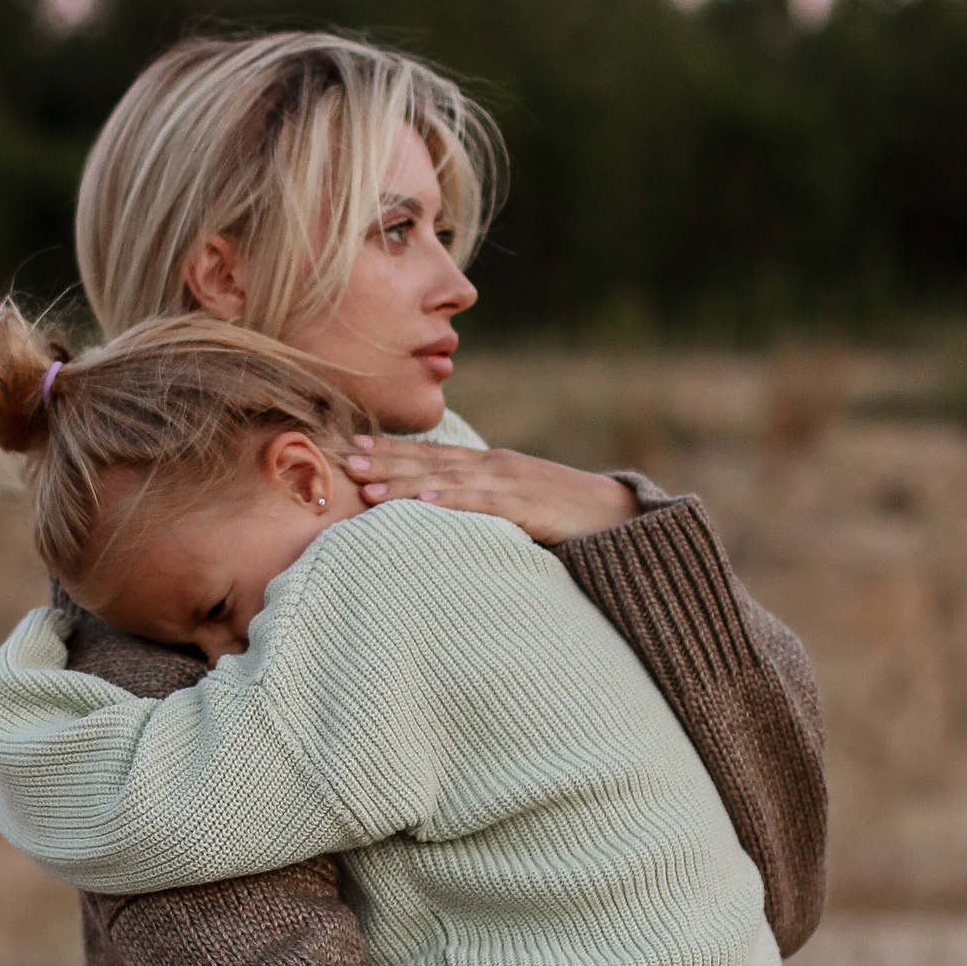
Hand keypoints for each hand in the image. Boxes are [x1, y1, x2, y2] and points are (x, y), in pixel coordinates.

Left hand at [343, 437, 639, 541]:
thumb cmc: (567, 516)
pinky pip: (484, 505)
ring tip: (367, 487)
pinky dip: (451, 504)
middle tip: (342, 460)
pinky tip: (423, 507)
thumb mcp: (518, 504)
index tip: (352, 447)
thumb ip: (483, 505)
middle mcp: (496, 466)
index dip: (391, 450)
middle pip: (431, 462)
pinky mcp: (530, 507)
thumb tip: (442, 517)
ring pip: (448, 482)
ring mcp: (512, 484)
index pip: (432, 453)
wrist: (623, 517)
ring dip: (405, 483)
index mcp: (491, 464)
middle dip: (385, 461)